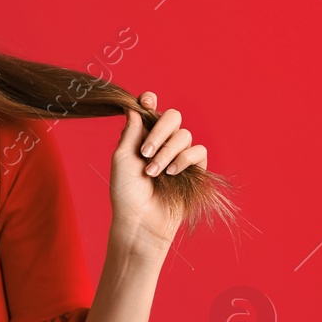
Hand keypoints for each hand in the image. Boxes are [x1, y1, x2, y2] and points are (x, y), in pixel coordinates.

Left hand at [110, 90, 206, 257]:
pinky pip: (198, 151)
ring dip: (167, 152)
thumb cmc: (126, 192)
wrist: (140, 220)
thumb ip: (131, 131)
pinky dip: (184, 159)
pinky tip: (172, 173)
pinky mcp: (195, 170)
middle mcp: (163, 143)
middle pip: (173, 117)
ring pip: (184, 135)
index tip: (146, 100)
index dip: (150, 101)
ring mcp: (179, 156)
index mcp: (143, 137)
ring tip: (153, 172)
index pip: (151, 111)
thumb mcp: (122, 158)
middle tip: (145, 152)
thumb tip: (133, 106)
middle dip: (159, 131)